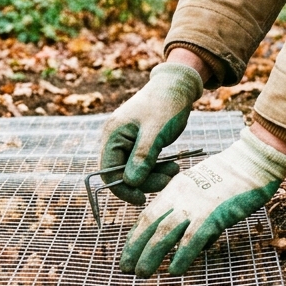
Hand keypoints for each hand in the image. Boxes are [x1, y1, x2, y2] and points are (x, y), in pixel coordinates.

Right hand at [98, 61, 204, 203]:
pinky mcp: (137, 142)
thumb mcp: (156, 132)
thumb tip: (130, 183)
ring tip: (175, 169)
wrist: (177, 86)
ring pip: (134, 170)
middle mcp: (115, 139)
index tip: (142, 199)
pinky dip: (156, 167)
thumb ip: (142, 157)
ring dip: (154, 175)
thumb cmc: (166, 104)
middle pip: (122, 173)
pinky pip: (142, 162)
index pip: (108, 172)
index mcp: (113, 135)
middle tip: (169, 178)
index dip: (123, 189)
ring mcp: (126, 140)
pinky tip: (172, 164)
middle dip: (145, 180)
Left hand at [119, 128, 285, 276]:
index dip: (136, 235)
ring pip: (164, 233)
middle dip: (135, 248)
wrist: (252, 162)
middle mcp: (179, 197)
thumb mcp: (205, 192)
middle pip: (150, 224)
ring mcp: (195, 205)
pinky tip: (174, 271)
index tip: (128, 252)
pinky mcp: (212, 214)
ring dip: (150, 255)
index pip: (148, 214)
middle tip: (125, 269)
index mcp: (175, 189)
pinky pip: (192, 239)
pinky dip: (181, 256)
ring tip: (141, 274)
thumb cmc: (233, 178)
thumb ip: (198, 216)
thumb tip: (201, 244)